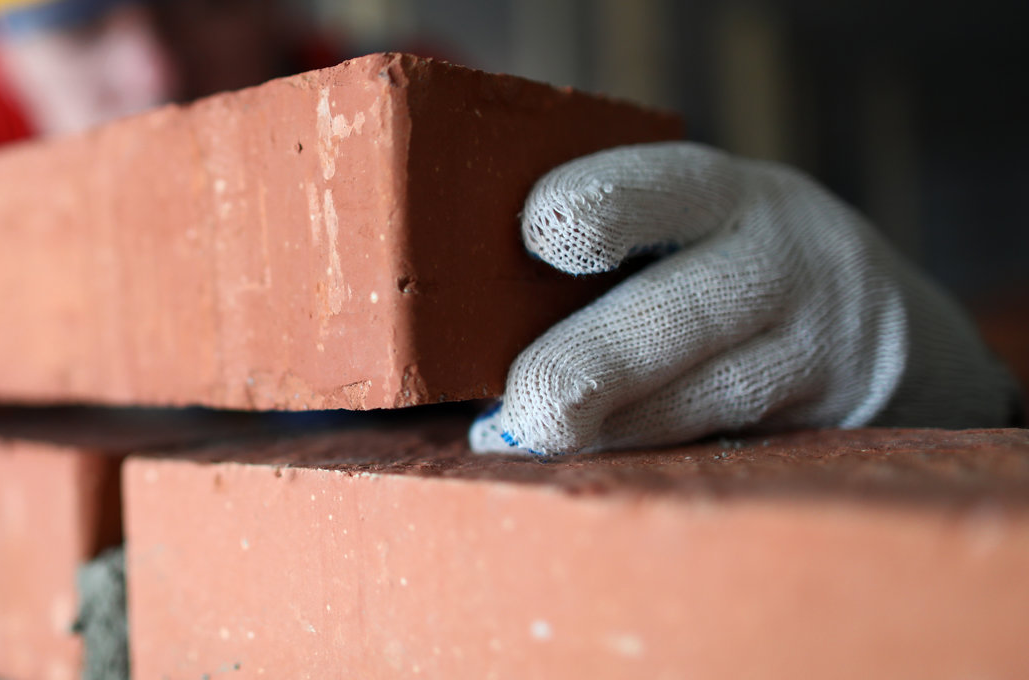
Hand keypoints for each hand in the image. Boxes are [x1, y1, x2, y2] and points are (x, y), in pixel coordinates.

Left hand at [470, 142, 1019, 455]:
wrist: (880, 329)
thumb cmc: (720, 268)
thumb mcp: (689, 225)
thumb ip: (604, 245)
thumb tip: (453, 310)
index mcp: (722, 194)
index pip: (661, 186)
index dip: (598, 205)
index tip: (534, 234)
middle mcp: (779, 261)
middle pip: (683, 310)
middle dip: (592, 361)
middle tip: (525, 409)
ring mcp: (816, 346)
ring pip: (709, 396)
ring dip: (611, 432)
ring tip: (528, 448)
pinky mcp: (828, 425)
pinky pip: (730, 450)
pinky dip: (652, 467)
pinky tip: (592, 478)